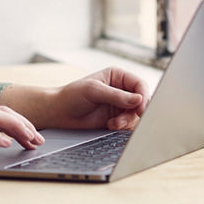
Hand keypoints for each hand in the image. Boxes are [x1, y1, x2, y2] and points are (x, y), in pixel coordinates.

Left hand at [1, 67, 150, 131]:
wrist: (59, 113)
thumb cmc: (72, 96)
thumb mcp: (94, 91)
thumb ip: (117, 96)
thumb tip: (139, 100)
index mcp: (118, 76)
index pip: (139, 84)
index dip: (144, 96)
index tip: (141, 107)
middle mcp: (122, 90)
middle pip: (142, 101)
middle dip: (137, 111)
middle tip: (130, 118)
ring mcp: (120, 106)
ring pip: (136, 115)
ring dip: (127, 121)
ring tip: (113, 124)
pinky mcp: (116, 119)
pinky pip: (129, 124)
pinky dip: (123, 127)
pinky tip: (110, 126)